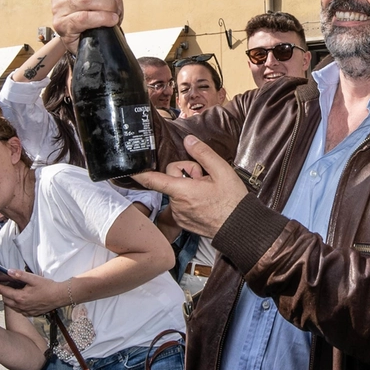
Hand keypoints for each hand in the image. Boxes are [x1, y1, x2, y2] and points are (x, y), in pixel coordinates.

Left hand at [0, 269, 66, 316]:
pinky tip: (20, 298)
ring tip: (11, 290)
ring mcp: (26, 311)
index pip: (3, 291)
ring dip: (9, 299)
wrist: (59, 296)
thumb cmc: (48, 287)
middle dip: (2, 292)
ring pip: (11, 306)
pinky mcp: (31, 313)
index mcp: (20, 297)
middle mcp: (21, 306)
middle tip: (2, 284)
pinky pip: (19, 310)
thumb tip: (8, 271)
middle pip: (5, 300)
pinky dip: (16, 304)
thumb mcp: (33, 278)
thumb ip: (19, 275)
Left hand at [133, 135, 248, 237]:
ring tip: (207, 192)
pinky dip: (189, 199)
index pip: (154, 180)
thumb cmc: (232, 201)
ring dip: (188, 188)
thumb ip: (202, 153)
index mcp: (183, 191)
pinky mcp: (183, 222)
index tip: (129, 169)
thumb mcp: (221, 171)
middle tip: (204, 178)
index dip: (140, 173)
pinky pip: (180, 204)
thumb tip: (189, 140)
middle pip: (171, 179)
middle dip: (186, 174)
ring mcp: (179, 215)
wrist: (241, 228)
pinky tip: (205, 201)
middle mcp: (177, 205)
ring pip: (176, 191)